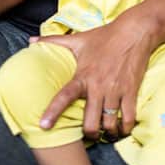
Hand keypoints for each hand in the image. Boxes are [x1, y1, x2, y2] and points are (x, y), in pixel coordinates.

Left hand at [33, 16, 156, 139]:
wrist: (134, 31)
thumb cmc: (105, 36)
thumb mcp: (78, 39)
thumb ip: (52, 42)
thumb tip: (30, 41)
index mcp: (83, 76)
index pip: (64, 96)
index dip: (53, 112)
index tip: (44, 126)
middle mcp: (98, 86)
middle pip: (90, 123)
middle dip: (89, 133)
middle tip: (89, 134)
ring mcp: (116, 91)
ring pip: (109, 124)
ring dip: (107, 133)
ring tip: (106, 133)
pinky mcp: (131, 91)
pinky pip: (128, 118)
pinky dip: (125, 128)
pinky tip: (122, 129)